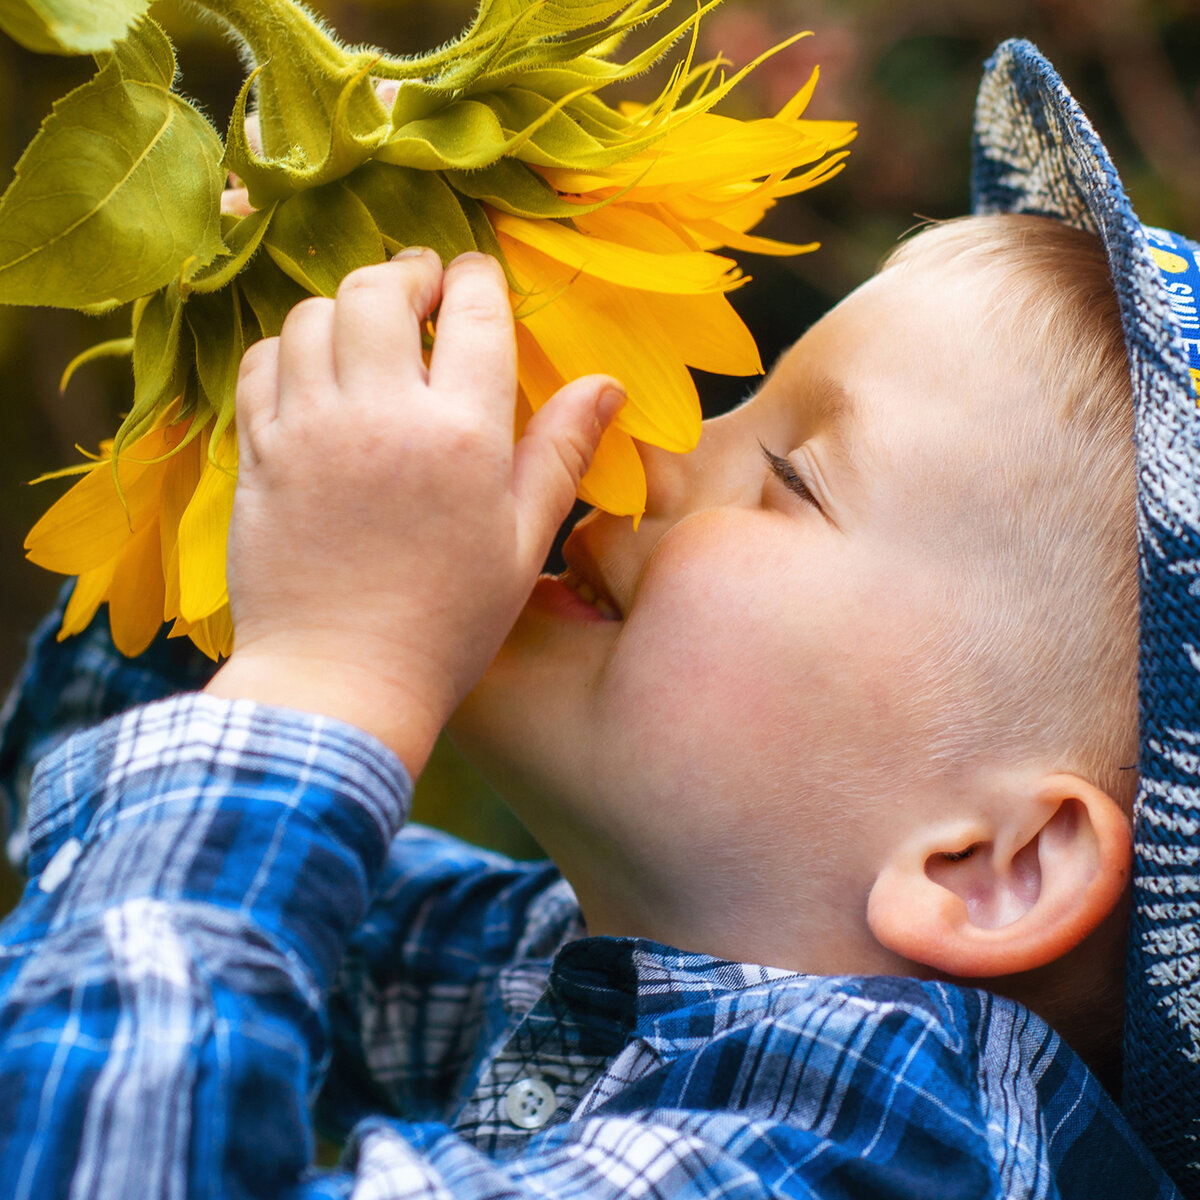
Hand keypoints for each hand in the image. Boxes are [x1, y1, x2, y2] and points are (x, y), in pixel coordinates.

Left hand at [205, 249, 623, 774]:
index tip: (476, 278)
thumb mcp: (523, 543)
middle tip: (421, 288)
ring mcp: (309, 430)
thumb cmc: (448, 623)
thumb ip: (561, 453)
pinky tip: (313, 374)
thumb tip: (607, 384)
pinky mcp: (260, 455)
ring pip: (312, 318)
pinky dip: (287, 351)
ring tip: (367, 330)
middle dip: (405, 273)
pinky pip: (261, 367)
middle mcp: (380, 415)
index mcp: (461, 435)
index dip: (476, 279)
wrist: (342, 683)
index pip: (472, 313)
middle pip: (380, 291)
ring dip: (344, 307)